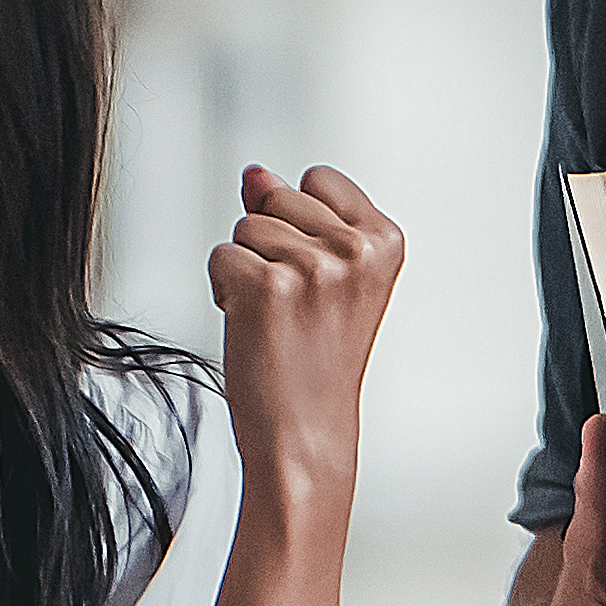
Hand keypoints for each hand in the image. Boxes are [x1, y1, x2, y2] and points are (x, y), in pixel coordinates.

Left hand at [206, 164, 402, 493]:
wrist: (305, 431)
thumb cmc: (315, 359)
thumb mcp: (327, 276)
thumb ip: (296, 214)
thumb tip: (255, 173)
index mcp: (384, 240)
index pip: (319, 177)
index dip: (303, 224)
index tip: (320, 279)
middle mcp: (355, 250)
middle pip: (277, 197)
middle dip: (272, 244)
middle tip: (296, 305)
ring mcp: (312, 268)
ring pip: (244, 228)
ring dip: (247, 270)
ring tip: (277, 318)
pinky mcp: (266, 288)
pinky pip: (220, 258)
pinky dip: (224, 291)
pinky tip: (254, 327)